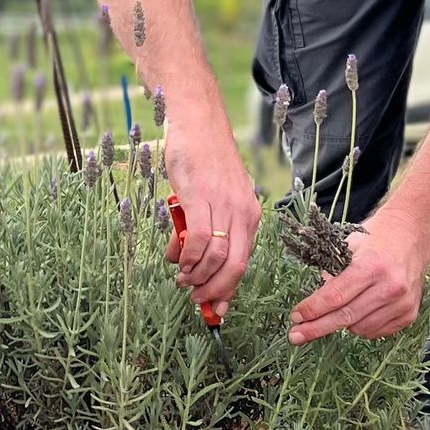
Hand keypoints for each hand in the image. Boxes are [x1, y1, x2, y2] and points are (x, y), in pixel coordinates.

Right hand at [162, 118, 263, 319]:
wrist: (198, 122)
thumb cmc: (203, 160)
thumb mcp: (212, 198)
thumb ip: (207, 228)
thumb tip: (188, 262)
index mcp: (250, 214)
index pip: (244, 261)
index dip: (229, 288)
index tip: (215, 307)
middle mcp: (243, 212)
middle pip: (236, 266)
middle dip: (215, 290)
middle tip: (196, 299)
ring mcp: (223, 205)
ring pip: (217, 256)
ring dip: (198, 276)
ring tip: (182, 279)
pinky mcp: (201, 197)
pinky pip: (200, 238)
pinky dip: (189, 257)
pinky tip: (179, 261)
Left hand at [288, 210, 428, 342]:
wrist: (411, 236)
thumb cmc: (377, 239)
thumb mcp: (349, 246)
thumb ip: (331, 273)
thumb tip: (313, 303)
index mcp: (372, 266)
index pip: (335, 296)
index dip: (312, 309)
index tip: (295, 317)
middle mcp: (390, 286)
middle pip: (345, 316)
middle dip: (316, 328)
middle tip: (295, 335)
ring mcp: (401, 303)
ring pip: (360, 328)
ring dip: (342, 324)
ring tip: (336, 312)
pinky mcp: (408, 314)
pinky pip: (376, 332)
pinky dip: (361, 327)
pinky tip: (358, 313)